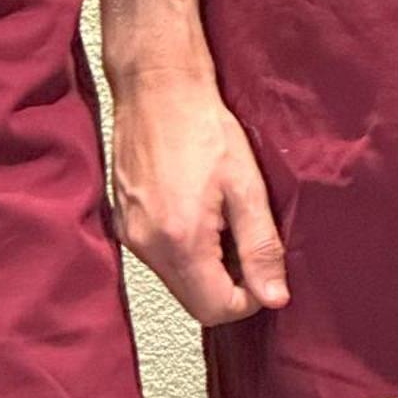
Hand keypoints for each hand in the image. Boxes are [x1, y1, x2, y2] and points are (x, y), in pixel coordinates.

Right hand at [112, 70, 289, 326]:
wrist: (157, 88)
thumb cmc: (201, 126)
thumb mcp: (246, 185)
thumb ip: (261, 247)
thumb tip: (274, 297)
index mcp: (180, 241)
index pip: (216, 310)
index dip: (248, 299)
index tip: (262, 267)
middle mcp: (147, 246)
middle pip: (193, 302)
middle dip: (226, 284)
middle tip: (244, 239)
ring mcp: (130, 235)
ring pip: (176, 282)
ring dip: (205, 266)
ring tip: (220, 219)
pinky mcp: (123, 222)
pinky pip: (159, 258)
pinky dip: (183, 250)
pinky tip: (197, 211)